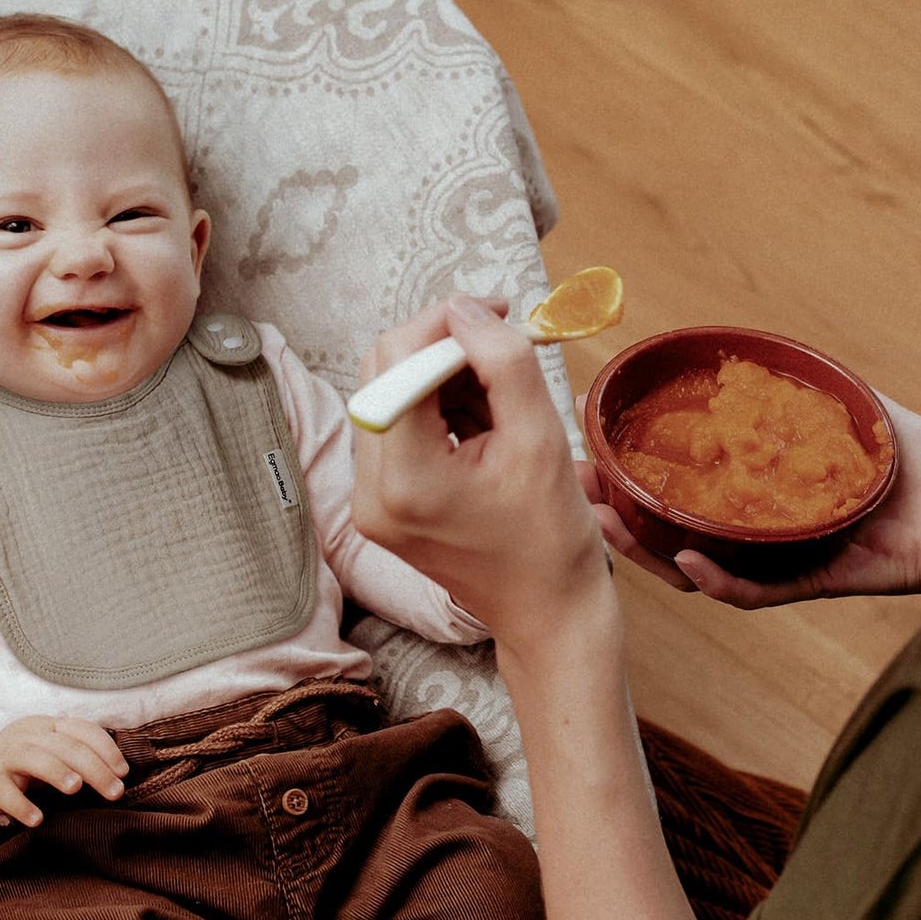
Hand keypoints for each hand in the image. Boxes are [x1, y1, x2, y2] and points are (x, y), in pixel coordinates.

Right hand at [0, 715, 128, 826]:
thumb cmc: (30, 757)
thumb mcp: (53, 746)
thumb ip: (80, 752)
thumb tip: (118, 772)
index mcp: (52, 726)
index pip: (84, 731)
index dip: (107, 749)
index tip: (123, 772)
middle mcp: (31, 737)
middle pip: (67, 747)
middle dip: (95, 769)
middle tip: (115, 791)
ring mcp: (8, 758)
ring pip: (35, 759)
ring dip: (58, 772)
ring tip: (76, 788)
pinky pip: (6, 793)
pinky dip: (21, 806)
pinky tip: (37, 819)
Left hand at [352, 295, 613, 652]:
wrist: (545, 612)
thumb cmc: (552, 539)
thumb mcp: (541, 438)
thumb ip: (503, 361)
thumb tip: (465, 308)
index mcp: (405, 480)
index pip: (397, 360)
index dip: (445, 325)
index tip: (497, 316)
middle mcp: (369, 491)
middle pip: (384, 371)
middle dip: (445, 350)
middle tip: (504, 355)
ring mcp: (368, 500)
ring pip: (391, 393)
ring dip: (445, 378)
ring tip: (501, 406)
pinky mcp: (378, 502)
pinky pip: (398, 425)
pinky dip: (439, 408)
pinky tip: (484, 427)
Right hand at [581, 396, 920, 607]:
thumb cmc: (918, 466)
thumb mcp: (856, 407)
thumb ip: (810, 385)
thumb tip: (761, 352)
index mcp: (757, 495)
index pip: (680, 487)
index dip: (632, 472)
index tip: (591, 442)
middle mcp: (755, 533)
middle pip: (667, 529)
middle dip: (615, 513)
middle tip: (578, 485)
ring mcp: (775, 563)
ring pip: (692, 567)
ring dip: (644, 549)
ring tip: (606, 522)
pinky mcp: (804, 585)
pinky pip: (749, 592)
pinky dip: (715, 580)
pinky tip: (683, 559)